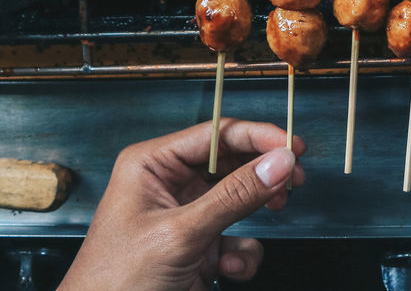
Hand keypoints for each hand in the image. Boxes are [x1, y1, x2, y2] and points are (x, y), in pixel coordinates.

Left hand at [58, 118, 306, 290]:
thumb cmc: (115, 281)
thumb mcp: (181, 233)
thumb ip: (235, 196)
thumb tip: (279, 163)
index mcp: (152, 164)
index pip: (216, 135)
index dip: (258, 136)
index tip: (294, 147)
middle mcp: (168, 184)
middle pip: (232, 163)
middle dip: (263, 175)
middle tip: (295, 180)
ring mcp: (184, 217)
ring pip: (239, 200)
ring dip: (256, 214)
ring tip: (274, 213)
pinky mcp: (196, 247)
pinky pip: (235, 239)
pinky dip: (241, 254)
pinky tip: (228, 268)